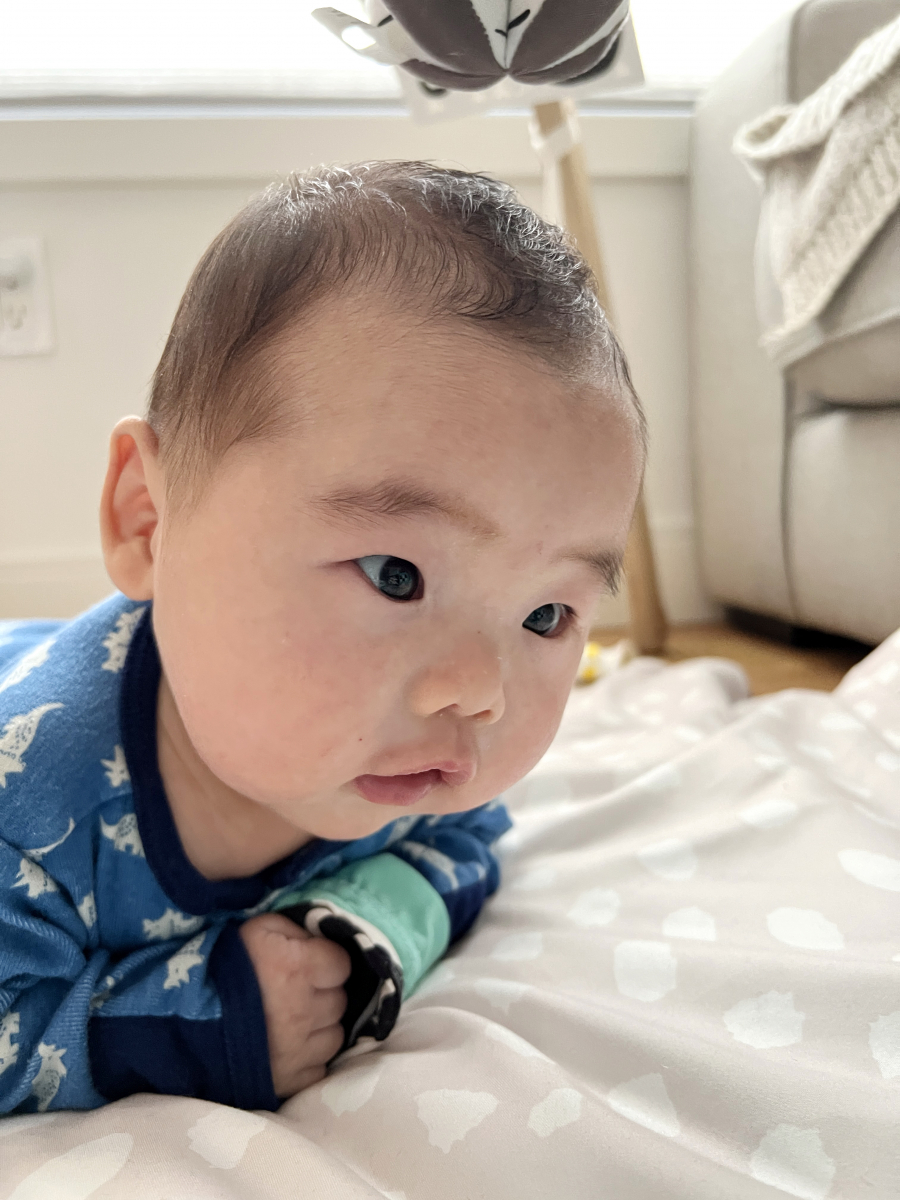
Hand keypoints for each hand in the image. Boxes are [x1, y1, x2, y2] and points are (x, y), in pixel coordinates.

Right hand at [239, 912, 350, 1097]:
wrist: (180, 1020)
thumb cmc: (221, 966)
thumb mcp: (257, 930)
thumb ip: (295, 931)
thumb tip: (320, 940)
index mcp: (298, 969)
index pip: (341, 965)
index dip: (326, 962)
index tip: (310, 964)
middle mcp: (304, 1012)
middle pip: (339, 1001)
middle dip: (323, 994)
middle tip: (297, 991)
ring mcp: (297, 1051)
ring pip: (334, 1037)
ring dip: (320, 1028)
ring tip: (293, 1020)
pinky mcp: (287, 1082)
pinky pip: (318, 1069)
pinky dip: (308, 1058)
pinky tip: (288, 1047)